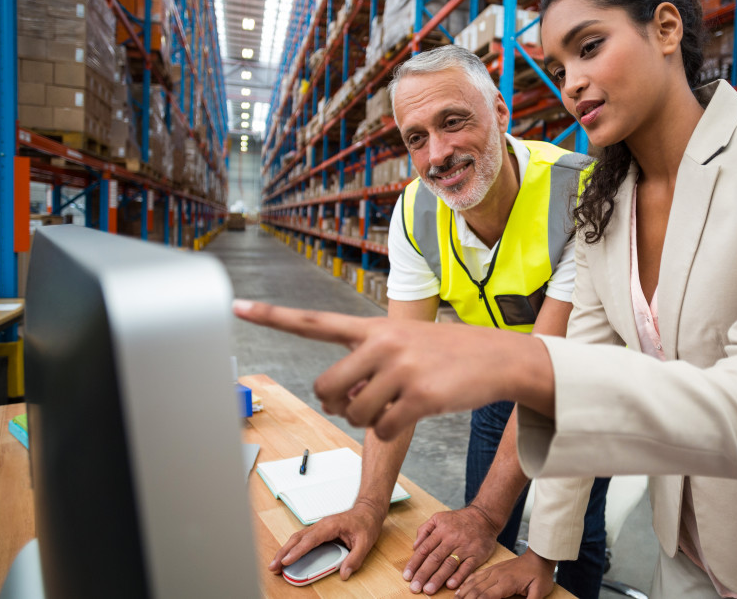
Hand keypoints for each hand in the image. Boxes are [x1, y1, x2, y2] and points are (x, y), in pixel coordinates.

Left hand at [232, 301, 551, 439]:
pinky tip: (415, 412)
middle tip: (360, 401)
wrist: (500, 358)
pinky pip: (383, 429)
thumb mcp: (404, 343)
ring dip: (369, 419)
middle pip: (325, 387)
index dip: (272, 316)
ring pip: (353, 414)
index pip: (314, 321)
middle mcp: (383, 343)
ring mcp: (401, 369)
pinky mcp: (420, 396)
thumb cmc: (446, 355)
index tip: (236, 305)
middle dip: (336, 404)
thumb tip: (338, 402)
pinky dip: (393, 430)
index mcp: (374, 327)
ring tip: (397, 402)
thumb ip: (366, 362)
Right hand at [267, 499, 385, 579]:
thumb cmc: (366, 523)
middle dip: (283, 552)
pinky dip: (292, 548)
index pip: (310, 540)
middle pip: (297, 539)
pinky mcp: (319, 531)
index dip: (297, 552)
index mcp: (331, 526)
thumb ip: (355, 559)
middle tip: (274, 566)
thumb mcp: (365, 542)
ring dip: (285, 550)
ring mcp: (319, 527)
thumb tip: (344, 573)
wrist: (367, 511)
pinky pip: (302, 539)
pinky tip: (287, 556)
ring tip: (275, 564)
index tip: (286, 561)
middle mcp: (322, 525)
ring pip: (297, 538)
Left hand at [403, 505, 501, 593]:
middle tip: (414, 588)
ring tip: (428, 590)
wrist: (484, 517)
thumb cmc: (458, 520)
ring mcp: (465, 547)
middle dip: (423, 574)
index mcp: (440, 531)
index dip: (414, 563)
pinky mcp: (477, 554)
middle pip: (435, 558)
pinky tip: (450, 585)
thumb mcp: (439, 518)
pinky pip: (467, 567)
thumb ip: (425, 529)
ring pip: (449, 564)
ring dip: (438, 578)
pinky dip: (459, 576)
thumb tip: (414, 546)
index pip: (424, 549)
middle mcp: (451, 539)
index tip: (407, 576)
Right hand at [456, 549, 556, 598]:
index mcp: (507, 582)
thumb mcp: (540, 591)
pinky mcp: (494, 568)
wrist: (540, 556)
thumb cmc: (541, 575)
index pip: (486, 596)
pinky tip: (461, 588)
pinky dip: (467, 583)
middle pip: (476, 590)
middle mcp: (497, 576)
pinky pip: (477, 575)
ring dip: (464, 592)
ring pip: (474, 582)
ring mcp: (494, 571)